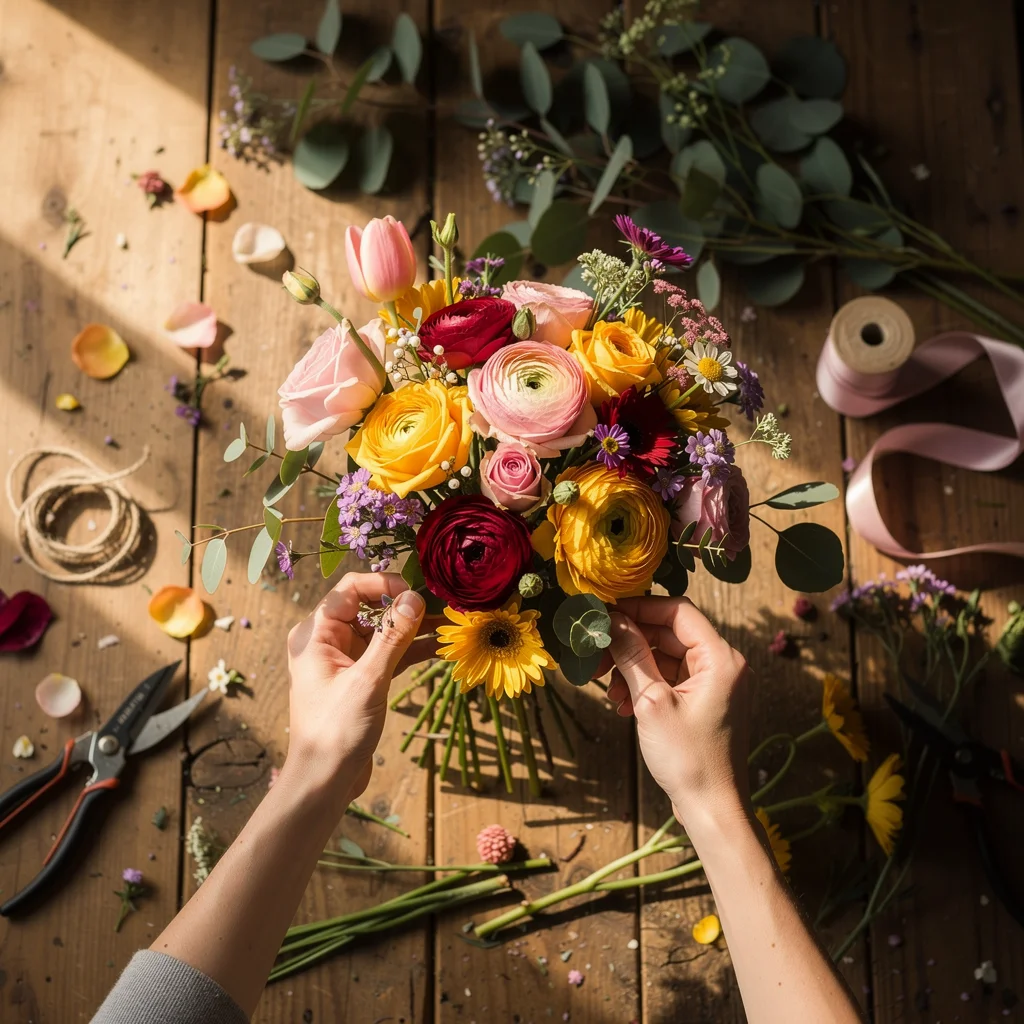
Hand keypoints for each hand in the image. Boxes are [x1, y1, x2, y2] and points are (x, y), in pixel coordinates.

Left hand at [284, 572, 428, 801]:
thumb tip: (414, 599)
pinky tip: (438, 647)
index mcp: (315, 634)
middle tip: (442, 607)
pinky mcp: (360, 679)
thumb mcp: (368, 681)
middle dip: (405, 606)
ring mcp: (344, 660)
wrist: (323, 781)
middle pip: (370, 607)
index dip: (384, 584)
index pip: (350, 589)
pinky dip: (410, 650)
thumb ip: (392, 638)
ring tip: (449, 624)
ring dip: (413, 628)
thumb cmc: (336, 731)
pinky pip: (388, 654)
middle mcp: (327, 641)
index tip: (416, 592)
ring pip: (383, 631)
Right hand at [603, 596, 750, 834]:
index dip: (640, 608)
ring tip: (609, 691)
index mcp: (721, 658)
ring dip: (635, 667)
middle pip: (670, 634)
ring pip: (667, 657)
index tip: (607, 615)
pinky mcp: (706, 703)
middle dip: (631, 644)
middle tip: (597, 657)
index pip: (678, 611)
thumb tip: (612, 620)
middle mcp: (725, 665)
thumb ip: (632, 655)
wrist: (712, 810)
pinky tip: (624, 704)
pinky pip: (672, 679)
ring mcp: (717, 685)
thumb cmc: (688, 759)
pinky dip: (647, 685)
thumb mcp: (651, 702)